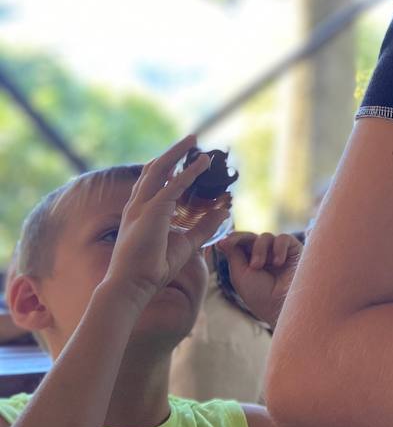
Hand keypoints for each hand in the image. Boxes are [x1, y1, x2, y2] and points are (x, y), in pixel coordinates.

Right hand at [103, 135, 224, 309]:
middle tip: (191, 140)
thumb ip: (204, 227)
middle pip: (154, 170)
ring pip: (160, 170)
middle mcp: (138, 206)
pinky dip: (188, 173)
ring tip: (194, 140)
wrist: (133, 286)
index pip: (153, 183)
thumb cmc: (154, 268)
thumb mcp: (186, 243)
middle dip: (172, 153)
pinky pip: (173, 186)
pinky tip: (202, 163)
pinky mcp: (152, 212)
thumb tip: (224, 212)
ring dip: (177, 153)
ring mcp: (142, 207)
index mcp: (140, 213)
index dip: (167, 168)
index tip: (183, 159)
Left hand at [215, 232, 301, 327]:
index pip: (241, 244)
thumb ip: (233, 254)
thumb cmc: (259, 295)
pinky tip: (279, 262)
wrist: (282, 305)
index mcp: (250, 263)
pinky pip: (283, 238)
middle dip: (241, 240)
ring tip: (259, 266)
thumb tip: (223, 239)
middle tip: (230, 243)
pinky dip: (278, 247)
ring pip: (265, 237)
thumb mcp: (240, 275)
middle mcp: (265, 256)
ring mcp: (280, 253)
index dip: (232, 240)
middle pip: (251, 237)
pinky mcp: (294, 250)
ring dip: (259, 249)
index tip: (221, 242)